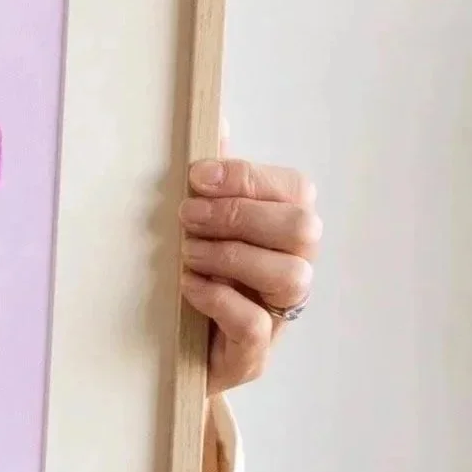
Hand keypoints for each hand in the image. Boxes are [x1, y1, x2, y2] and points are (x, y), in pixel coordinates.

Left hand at [178, 129, 320, 395]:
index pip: (295, 190)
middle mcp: (293, 268)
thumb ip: (213, 180)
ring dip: (231, 255)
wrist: (169, 352)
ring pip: (291, 275)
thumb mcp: (200, 226)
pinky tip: (188, 286)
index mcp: (284, 232)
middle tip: (186, 216)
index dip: (247, 178)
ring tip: (187, 253)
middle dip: (239, 214)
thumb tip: (214, 118)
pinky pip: (257, 323)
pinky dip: (220, 298)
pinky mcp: (254, 353)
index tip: (195, 177)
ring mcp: (279, 313)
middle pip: (302, 228)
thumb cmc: (193, 277)